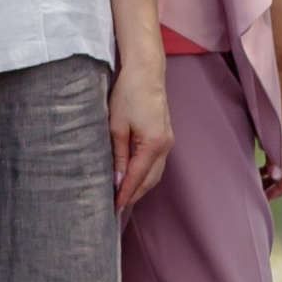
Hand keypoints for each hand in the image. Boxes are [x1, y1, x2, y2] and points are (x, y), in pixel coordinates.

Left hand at [109, 58, 173, 210]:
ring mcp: (168, 142)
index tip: (113, 208)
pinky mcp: (166, 136)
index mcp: (153, 144)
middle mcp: (165, 146)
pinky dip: (145, 174)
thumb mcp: (116, 127)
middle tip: (116, 207)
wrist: (146, 73)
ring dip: (140, 186)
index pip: (136, 178)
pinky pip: (157, 163)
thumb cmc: (129, 95)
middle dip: (134, 195)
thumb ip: (118, 156)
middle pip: (150, 180)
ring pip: (155, 173)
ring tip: (123, 195)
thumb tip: (117, 180)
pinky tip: (132, 176)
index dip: (124, 194)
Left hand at [266, 83, 281, 200]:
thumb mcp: (270, 122)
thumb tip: (274, 175)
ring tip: (256, 185)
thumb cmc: (273, 92)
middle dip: (276, 187)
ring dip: (275, 177)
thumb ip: (273, 148)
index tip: (264, 199)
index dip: (280, 190)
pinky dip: (275, 164)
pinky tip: (260, 167)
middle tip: (257, 196)